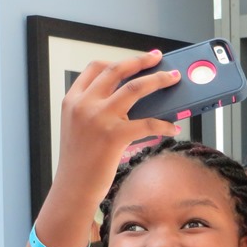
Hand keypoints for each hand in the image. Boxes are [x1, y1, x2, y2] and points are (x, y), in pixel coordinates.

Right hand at [38, 51, 181, 243]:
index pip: (95, 68)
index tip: (134, 60)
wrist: (73, 188)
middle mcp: (84, 104)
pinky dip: (165, 123)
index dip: (118, 60)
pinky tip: (174, 127)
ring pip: (135, 88)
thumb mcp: (79, 129)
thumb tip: (132, 103)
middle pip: (118, 71)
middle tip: (158, 57)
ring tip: (173, 78)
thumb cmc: (80, 163)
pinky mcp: (114, 136)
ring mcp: (98, 118)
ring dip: (158, 80)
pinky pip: (148, 122)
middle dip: (141, 60)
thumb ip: (96, 111)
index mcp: (73, 100)